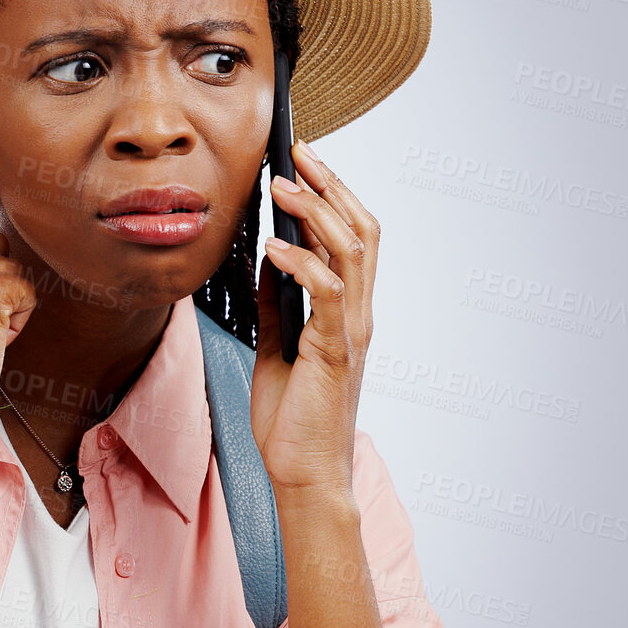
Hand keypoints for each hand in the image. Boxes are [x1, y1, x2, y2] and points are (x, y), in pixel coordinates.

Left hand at [251, 140, 378, 498]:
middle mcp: (357, 315)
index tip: (303, 163)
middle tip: (299, 152)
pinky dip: (300, 263)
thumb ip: (277, 305)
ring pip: (353, 250)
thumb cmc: (292, 420)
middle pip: (362, 230)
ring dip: (317, 212)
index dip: (334, 195)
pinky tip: (272, 249)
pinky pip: (327, 292)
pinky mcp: (334, 351)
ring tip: (283, 187)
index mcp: (346, 313)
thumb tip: (265, 261)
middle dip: (332, 185)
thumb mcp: (277, 347)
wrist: (303, 474)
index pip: (354, 237)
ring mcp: (351, 331)